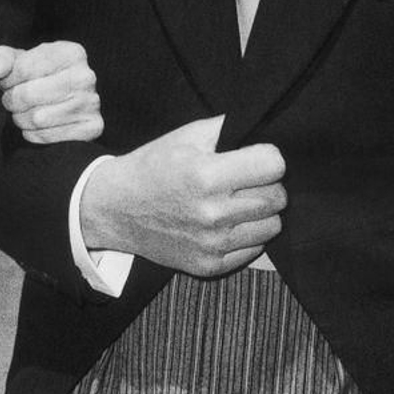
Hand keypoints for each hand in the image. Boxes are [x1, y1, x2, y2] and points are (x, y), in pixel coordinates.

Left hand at [0, 40, 102, 143]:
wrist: (62, 104)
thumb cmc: (37, 78)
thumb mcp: (18, 60)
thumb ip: (1, 58)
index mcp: (71, 53)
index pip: (22, 68)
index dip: (6, 80)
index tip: (7, 82)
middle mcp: (85, 77)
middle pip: (27, 95)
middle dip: (12, 100)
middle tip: (13, 100)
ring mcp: (91, 103)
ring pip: (36, 118)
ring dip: (21, 118)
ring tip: (24, 111)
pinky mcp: (91, 128)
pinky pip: (46, 136)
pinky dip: (33, 134)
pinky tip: (38, 125)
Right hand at [80, 117, 284, 275]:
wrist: (115, 209)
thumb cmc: (152, 167)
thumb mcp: (186, 136)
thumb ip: (228, 128)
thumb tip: (265, 128)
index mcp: (206, 176)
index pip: (274, 165)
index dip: (267, 156)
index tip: (254, 157)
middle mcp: (212, 213)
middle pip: (278, 197)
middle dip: (267, 184)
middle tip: (244, 180)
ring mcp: (212, 244)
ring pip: (273, 226)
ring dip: (260, 212)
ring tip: (236, 202)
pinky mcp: (210, 266)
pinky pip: (256, 249)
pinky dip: (247, 235)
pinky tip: (225, 223)